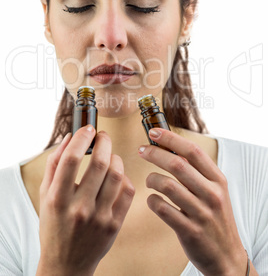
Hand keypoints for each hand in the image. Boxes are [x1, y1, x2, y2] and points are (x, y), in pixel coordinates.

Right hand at [37, 126, 134, 275]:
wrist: (67, 263)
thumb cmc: (54, 225)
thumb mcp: (45, 195)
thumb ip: (55, 164)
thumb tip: (70, 137)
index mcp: (58, 199)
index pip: (72, 159)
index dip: (82, 137)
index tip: (88, 129)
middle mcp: (80, 208)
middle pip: (99, 163)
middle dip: (104, 142)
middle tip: (103, 136)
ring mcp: (100, 217)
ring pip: (117, 174)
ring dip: (115, 158)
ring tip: (110, 156)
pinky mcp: (115, 224)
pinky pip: (128, 191)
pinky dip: (125, 178)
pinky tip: (117, 177)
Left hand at [138, 128, 247, 275]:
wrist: (226, 255)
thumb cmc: (215, 217)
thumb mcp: (214, 191)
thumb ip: (197, 172)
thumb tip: (170, 148)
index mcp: (217, 180)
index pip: (193, 151)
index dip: (171, 139)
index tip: (154, 133)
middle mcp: (211, 193)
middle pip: (178, 164)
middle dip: (155, 153)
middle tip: (142, 151)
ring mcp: (201, 213)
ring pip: (168, 185)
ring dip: (152, 179)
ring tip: (149, 181)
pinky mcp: (190, 230)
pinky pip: (163, 209)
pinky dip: (153, 201)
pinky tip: (153, 200)